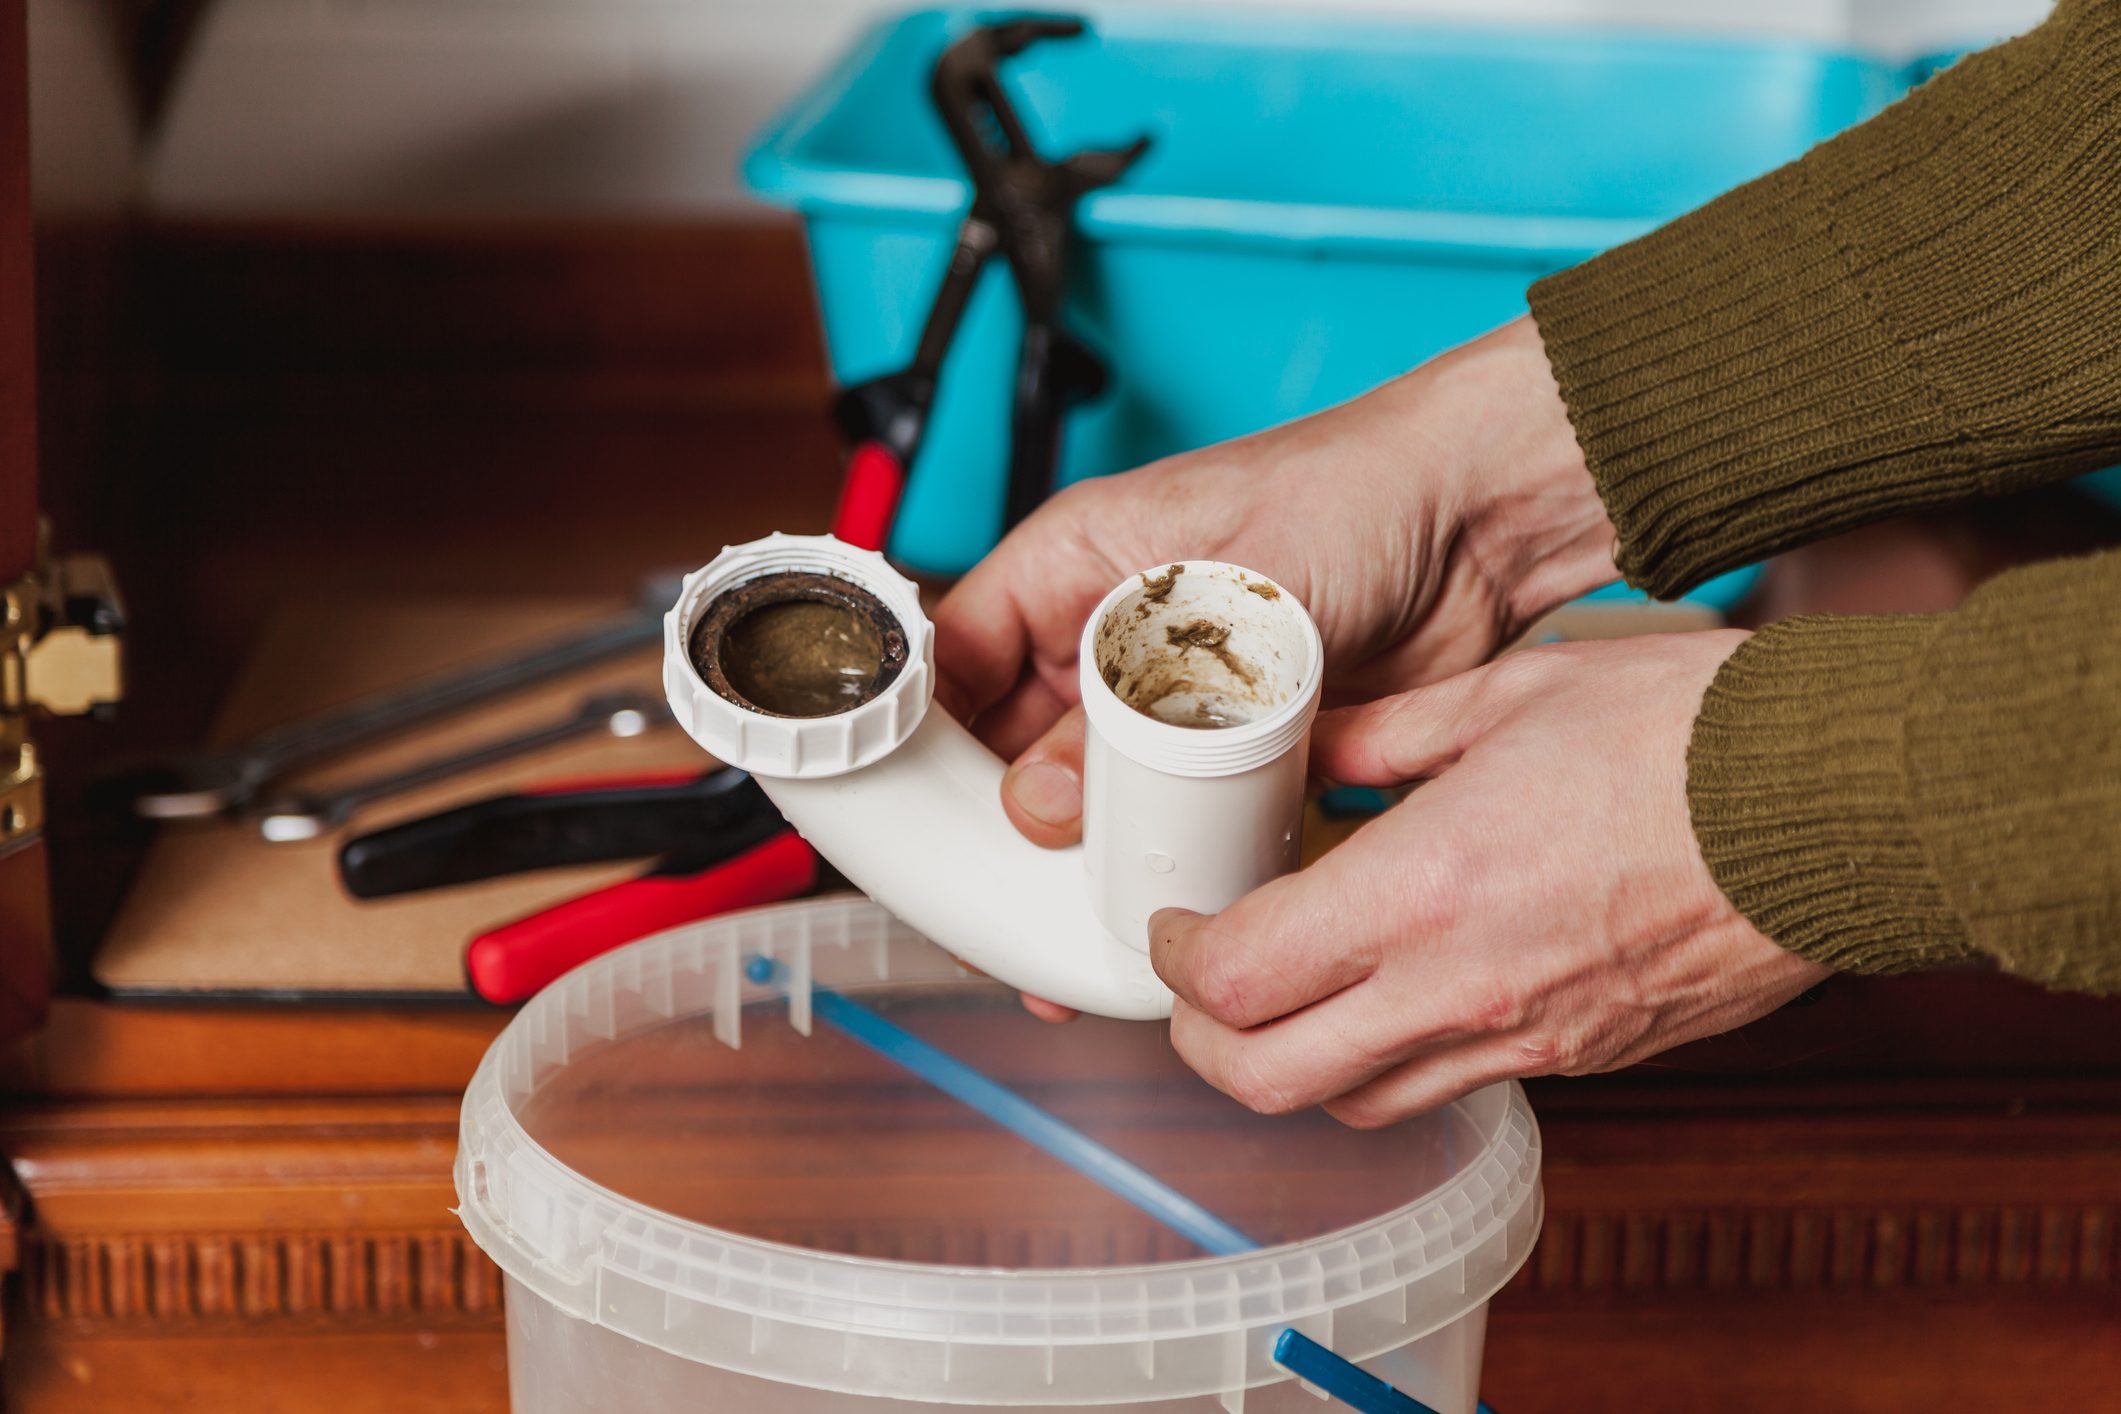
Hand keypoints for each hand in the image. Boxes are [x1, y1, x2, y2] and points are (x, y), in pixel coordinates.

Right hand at [933, 317, 1617, 853]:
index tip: (913, 821)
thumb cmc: (1360, 491)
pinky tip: (1145, 921)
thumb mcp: (1229, 598)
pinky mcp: (1238, 748)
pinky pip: (1175, 821)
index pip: (956, 657)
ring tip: (1057, 942)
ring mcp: (1174, 696)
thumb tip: (1043, 804)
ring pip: (1094, 796)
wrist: (1487, 520)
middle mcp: (1110, 635)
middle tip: (989, 912)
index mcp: (1075, 564)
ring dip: (1078, 867)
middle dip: (998, 833)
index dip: (923, 739)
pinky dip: (1160, 870)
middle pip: (1013, 746)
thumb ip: (1131, 704)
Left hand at [1149, 631, 1828, 1126]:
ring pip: (1354, 1103)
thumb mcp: (1510, 692)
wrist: (1845, 807)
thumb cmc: (1690, 732)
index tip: (1174, 920)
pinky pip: (1448, 1088)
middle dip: (1203, 1042)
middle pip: (1268, 1081)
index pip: (1238, 979)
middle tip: (1198, 981)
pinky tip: (1397, 988)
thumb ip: (1383, 736)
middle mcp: (1461, 989)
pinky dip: (1390, 1061)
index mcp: (1425, 890)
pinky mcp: (1580, 1057)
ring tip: (1288, 988)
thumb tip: (1305, 751)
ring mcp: (1525, 1039)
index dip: (1174, 960)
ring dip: (1293, 1062)